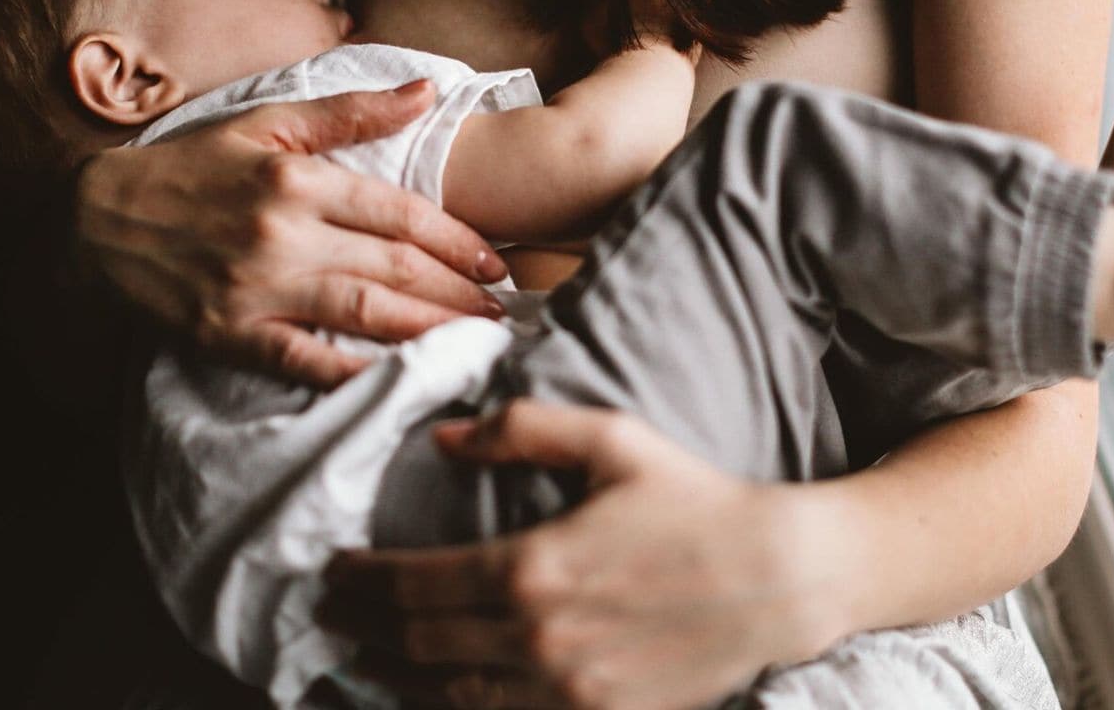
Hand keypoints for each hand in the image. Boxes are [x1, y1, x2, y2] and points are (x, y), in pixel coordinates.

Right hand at [72, 80, 509, 387]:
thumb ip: (350, 112)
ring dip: (430, 331)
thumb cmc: (190, 168)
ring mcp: (257, 288)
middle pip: (394, 265)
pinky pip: (304, 361)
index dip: (458, 241)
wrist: (94, 221)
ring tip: (479, 345)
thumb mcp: (266, 123)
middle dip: (460, 293)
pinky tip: (400, 382)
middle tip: (507, 315)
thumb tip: (428, 92)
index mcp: (298, 179)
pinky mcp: (230, 335)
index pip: (400, 213)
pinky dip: (354, 374)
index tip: (497, 264)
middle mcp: (284, 233)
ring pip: (363, 312)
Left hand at [320, 401, 850, 708]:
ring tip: (370, 656)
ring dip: (399, 676)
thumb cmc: (696, 502)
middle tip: (333, 614)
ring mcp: (566, 690)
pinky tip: (443, 689)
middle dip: (365, 628)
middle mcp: (535, 638)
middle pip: (419, 644)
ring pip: (452, 694)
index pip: (413, 585)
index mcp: (529, 567)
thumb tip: (443, 440)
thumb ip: (520, 432)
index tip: (334, 571)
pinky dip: (459, 704)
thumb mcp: (612, 442)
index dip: (362, 580)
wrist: (779, 579)